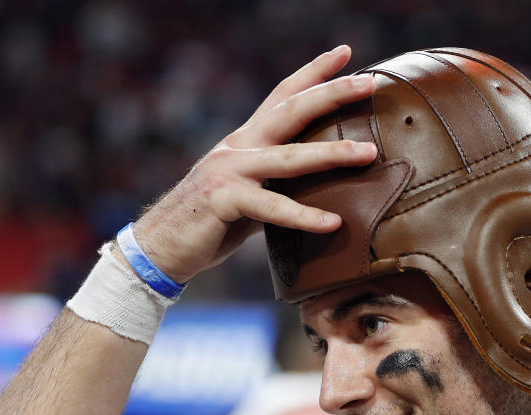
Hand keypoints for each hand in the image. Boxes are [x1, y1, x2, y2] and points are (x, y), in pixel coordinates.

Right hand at [130, 44, 377, 282]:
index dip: (313, 73)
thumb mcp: (251, 194)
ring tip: (369, 153)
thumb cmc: (212, 223)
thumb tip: (324, 192)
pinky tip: (332, 222)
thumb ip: (280, 184)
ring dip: (332, 154)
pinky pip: (272, 207)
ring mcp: (230, 171)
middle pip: (291, 110)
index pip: (283, 96)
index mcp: (246, 141)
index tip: (345, 53)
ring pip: (290, 157)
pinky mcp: (224, 199)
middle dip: (331, 93)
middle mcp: (239, 147)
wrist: (162, 246)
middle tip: (367, 83)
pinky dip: (303, 216)